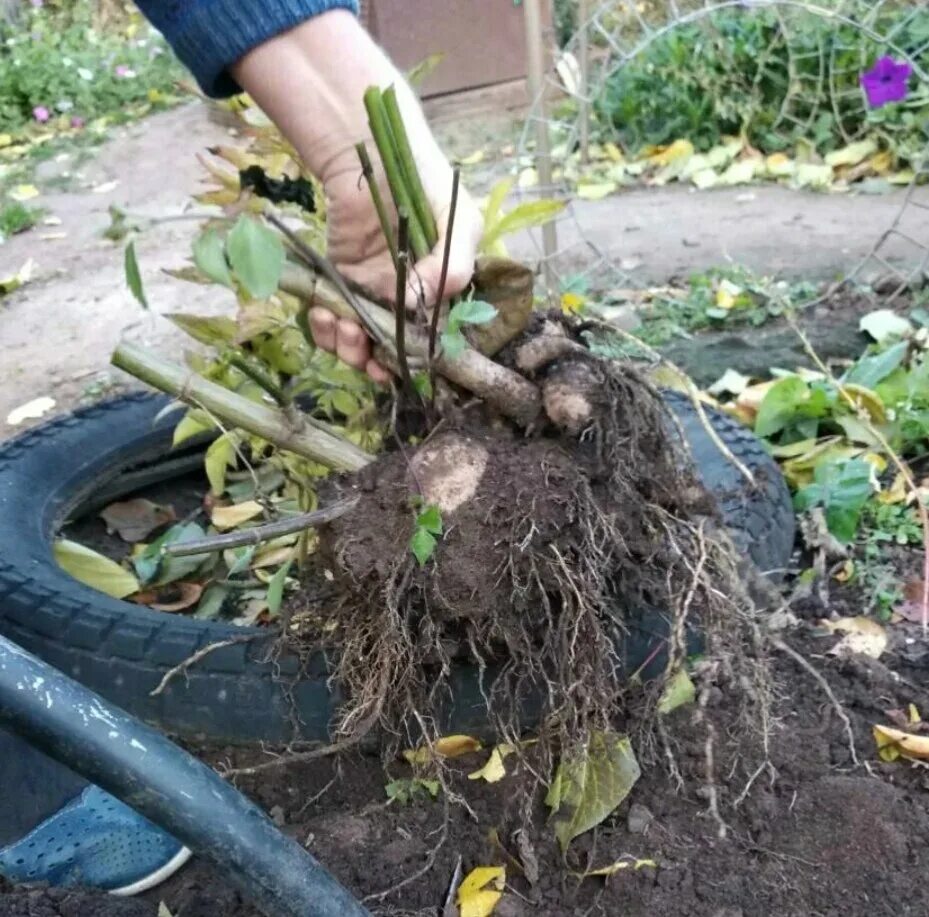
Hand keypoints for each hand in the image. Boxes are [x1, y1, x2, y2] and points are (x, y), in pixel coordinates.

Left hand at [232, 11, 482, 382]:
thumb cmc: (428, 185)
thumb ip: (454, 264)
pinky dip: (323, 323)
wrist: (376, 154)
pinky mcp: (337, 281)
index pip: (426, 343)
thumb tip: (427, 300)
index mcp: (437, 296)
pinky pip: (330, 315)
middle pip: (387, 349)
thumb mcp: (460, 222)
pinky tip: (324, 313)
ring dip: (346, 344)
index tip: (394, 367)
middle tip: (361, 347)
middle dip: (371, 358)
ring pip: (356, 338)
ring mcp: (369, 294)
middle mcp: (404, 302)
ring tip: (341, 326)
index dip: (409, 362)